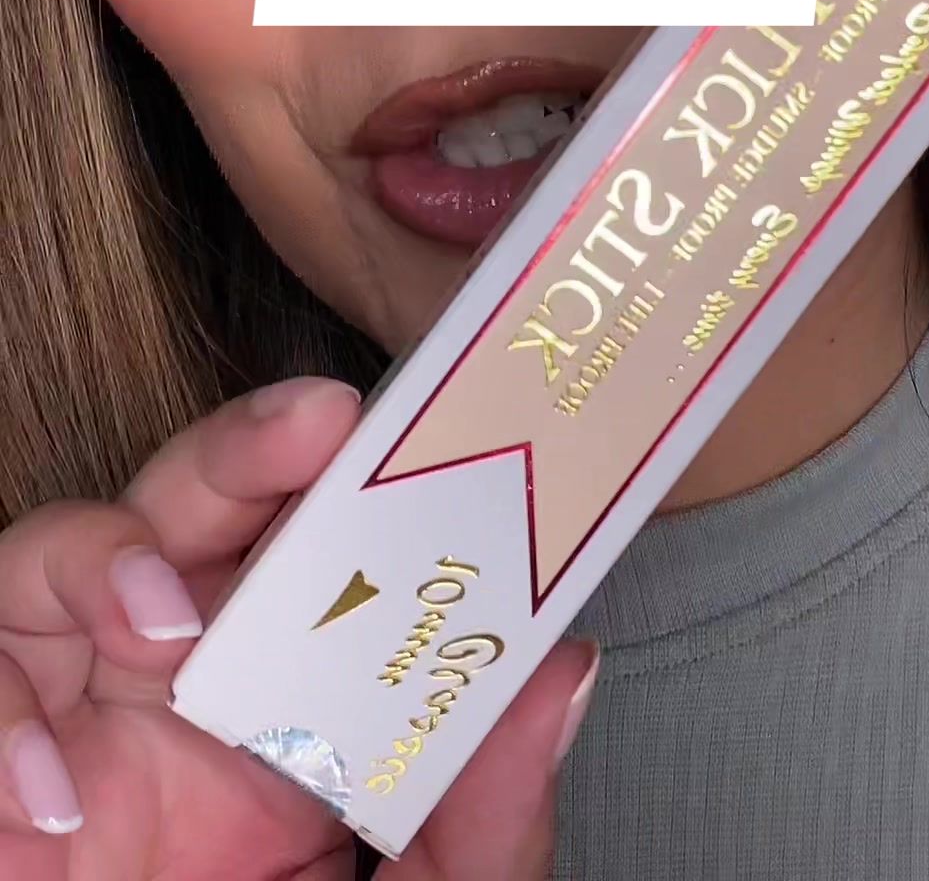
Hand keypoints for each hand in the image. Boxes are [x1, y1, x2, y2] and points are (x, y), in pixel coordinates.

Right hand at [0, 378, 598, 879]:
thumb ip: (486, 818)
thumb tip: (564, 669)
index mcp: (283, 703)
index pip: (306, 545)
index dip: (352, 471)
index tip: (422, 427)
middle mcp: (169, 690)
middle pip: (182, 509)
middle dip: (241, 450)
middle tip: (319, 424)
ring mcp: (66, 729)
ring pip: (46, 559)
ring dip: (101, 555)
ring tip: (166, 621)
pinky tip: (51, 801)